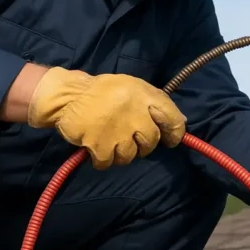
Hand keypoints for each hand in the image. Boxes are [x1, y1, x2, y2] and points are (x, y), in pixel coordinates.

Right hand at [26, 67, 186, 168]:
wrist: (67, 95)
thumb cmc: (103, 92)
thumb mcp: (133, 87)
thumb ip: (157, 103)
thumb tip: (182, 122)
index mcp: (145, 96)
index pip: (172, 118)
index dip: (174, 133)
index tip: (170, 140)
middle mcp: (135, 113)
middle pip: (151, 141)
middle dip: (142, 144)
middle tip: (129, 137)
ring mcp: (118, 131)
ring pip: (130, 155)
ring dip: (121, 152)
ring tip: (110, 140)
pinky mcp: (100, 145)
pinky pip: (109, 162)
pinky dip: (102, 159)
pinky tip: (96, 146)